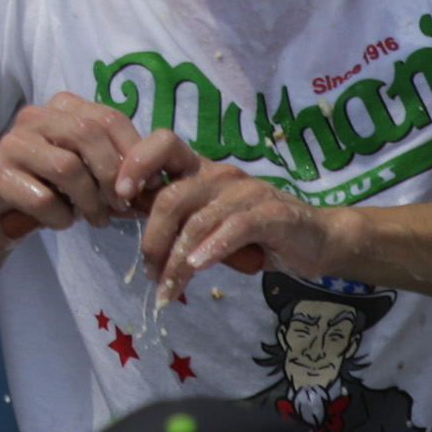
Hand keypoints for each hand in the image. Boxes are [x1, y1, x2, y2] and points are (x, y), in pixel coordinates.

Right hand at [0, 92, 153, 248]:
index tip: (143, 186)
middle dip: (112, 175)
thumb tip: (159, 187)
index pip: (109, 117)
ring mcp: (9, 144)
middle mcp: (32, 117)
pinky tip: (61, 222)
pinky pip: (42, 198)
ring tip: (95, 219)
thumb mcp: (92, 176)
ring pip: (67, 167)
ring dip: (90, 202)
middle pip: (88, 133)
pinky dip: (61, 217)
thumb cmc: (54, 191)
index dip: (134, 154)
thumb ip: (122, 173)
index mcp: (60, 108)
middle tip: (120, 205)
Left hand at [136, 158, 345, 301]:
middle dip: (152, 239)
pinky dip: (211, 249)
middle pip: (171, 197)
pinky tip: (197, 266)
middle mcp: (220, 174)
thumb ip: (174, 219)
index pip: (162, 144)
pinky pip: (233, 228)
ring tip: (167, 288)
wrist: (315, 240)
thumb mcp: (207, 223)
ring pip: (197, 220)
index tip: (116, 196)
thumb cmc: (253, 232)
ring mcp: (247, 192)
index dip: (135, 162)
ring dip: (177, 259)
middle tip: (147, 273)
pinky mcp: (271, 215)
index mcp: (200, 170)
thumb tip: (126, 225)